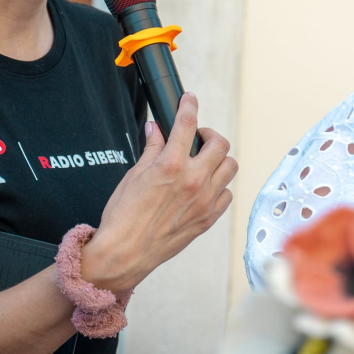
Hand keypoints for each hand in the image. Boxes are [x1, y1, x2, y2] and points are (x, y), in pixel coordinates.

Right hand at [81, 93, 235, 293]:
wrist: (125, 253)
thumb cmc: (124, 217)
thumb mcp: (134, 175)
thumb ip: (151, 149)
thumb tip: (156, 129)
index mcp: (171, 166)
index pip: (187, 124)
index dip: (189, 106)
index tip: (189, 100)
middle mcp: (194, 181)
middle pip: (220, 143)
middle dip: (209, 134)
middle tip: (198, 137)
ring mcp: (205, 201)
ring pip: (230, 167)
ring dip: (219, 159)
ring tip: (204, 161)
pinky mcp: (208, 218)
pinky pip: (226, 194)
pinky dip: (219, 186)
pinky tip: (204, 186)